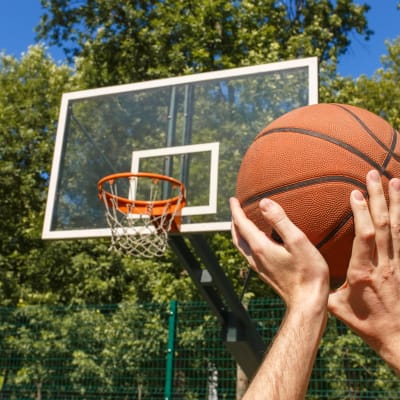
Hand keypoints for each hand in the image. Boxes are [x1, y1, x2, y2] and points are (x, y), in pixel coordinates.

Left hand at [230, 197, 328, 310]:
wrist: (308, 303)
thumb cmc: (308, 273)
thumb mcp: (297, 241)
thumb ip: (280, 220)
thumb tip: (263, 203)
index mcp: (260, 247)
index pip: (241, 224)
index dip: (236, 210)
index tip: (233, 199)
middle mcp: (255, 257)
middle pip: (237, 236)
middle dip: (234, 221)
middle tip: (236, 208)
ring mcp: (259, 267)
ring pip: (241, 246)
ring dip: (239, 232)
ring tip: (243, 222)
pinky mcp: (266, 273)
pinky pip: (249, 253)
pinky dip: (247, 242)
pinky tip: (258, 242)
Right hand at [328, 170, 399, 373]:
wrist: (397, 337)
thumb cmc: (365, 323)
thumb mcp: (337, 306)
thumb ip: (324, 288)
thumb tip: (304, 274)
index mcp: (361, 272)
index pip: (364, 237)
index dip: (361, 213)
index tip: (356, 193)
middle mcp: (382, 264)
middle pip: (382, 225)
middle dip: (379, 198)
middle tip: (373, 175)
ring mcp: (397, 264)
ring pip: (397, 228)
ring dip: (396, 203)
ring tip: (393, 181)